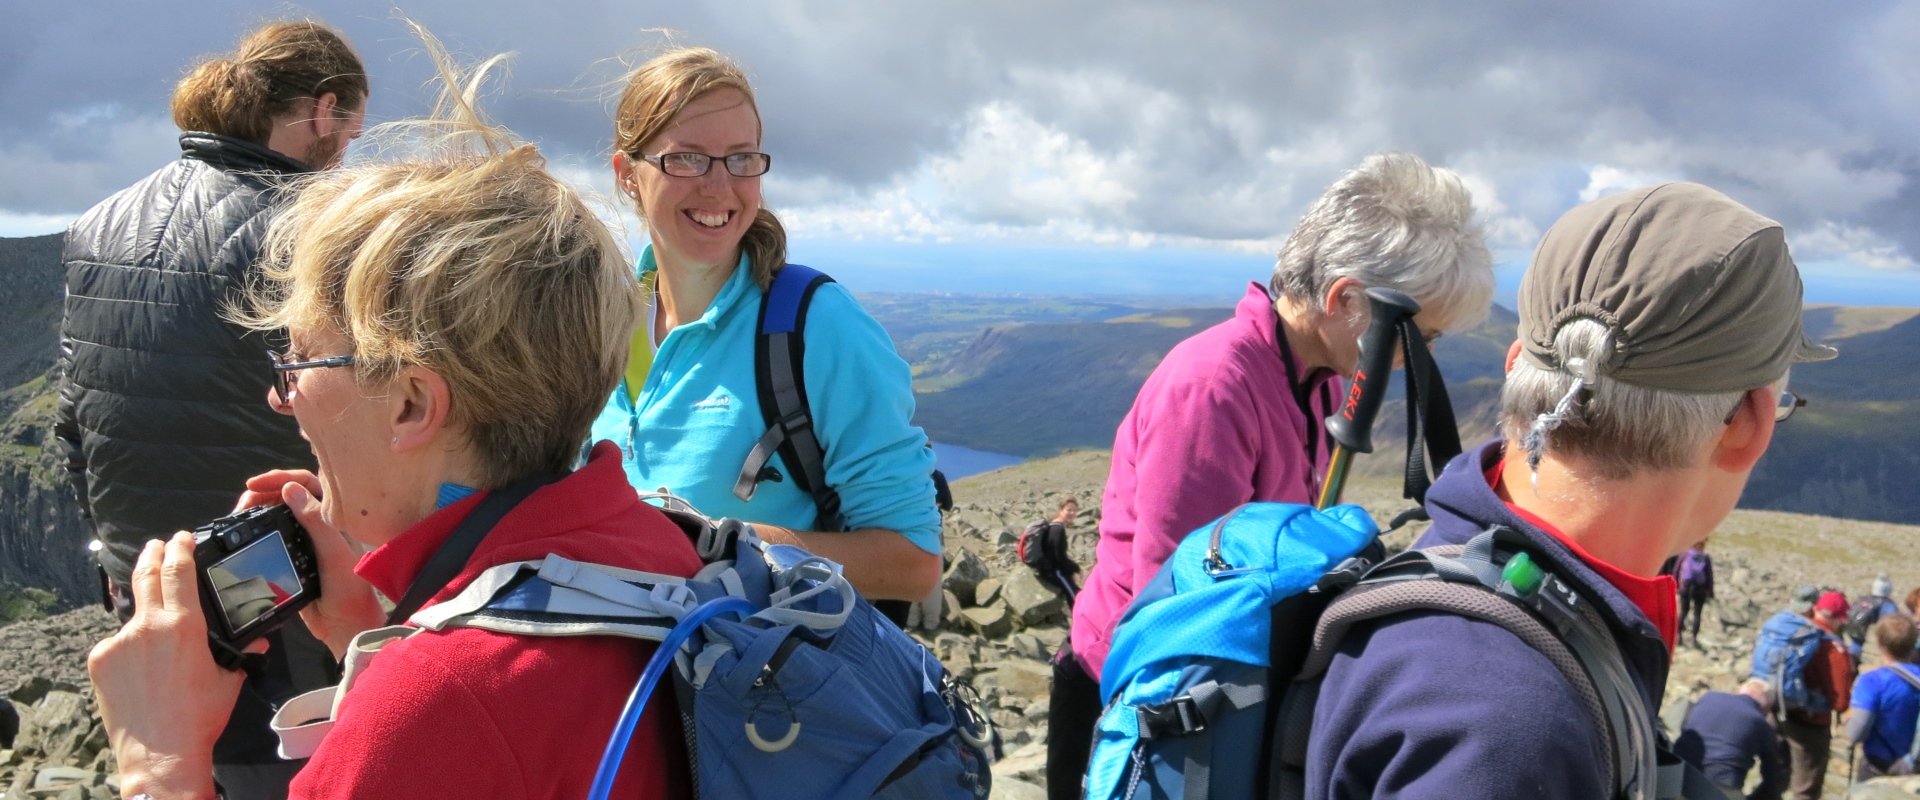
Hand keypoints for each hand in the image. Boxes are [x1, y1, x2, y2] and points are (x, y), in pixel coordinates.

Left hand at [88, 533, 258, 799]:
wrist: (159, 754)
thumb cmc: (197, 718)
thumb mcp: (227, 680)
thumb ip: (239, 653)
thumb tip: (258, 641)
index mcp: (184, 626)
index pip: (178, 571)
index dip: (179, 548)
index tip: (180, 539)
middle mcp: (148, 627)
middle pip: (145, 575)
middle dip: (152, 555)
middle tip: (157, 546)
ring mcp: (119, 643)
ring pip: (133, 616)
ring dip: (144, 613)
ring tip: (156, 629)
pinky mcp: (100, 661)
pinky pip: (116, 644)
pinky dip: (129, 647)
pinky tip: (141, 670)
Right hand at [243, 471, 385, 658]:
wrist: (344, 624)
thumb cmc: (349, 587)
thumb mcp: (334, 551)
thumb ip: (316, 521)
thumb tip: (290, 489)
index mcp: (335, 517)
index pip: (308, 484)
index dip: (281, 478)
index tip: (254, 484)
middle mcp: (320, 524)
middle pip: (288, 496)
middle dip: (263, 493)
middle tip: (242, 503)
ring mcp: (306, 540)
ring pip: (278, 514)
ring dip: (258, 510)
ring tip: (239, 515)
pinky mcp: (293, 557)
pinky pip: (273, 535)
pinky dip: (258, 529)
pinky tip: (245, 532)